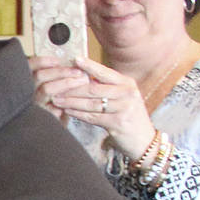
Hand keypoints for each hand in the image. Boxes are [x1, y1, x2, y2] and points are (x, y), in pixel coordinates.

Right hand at [27, 55, 88, 122]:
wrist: (52, 127)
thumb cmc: (54, 105)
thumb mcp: (52, 88)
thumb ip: (56, 77)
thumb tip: (72, 64)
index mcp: (29, 82)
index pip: (29, 67)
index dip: (43, 61)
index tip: (58, 60)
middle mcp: (28, 92)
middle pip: (39, 76)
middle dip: (61, 71)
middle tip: (77, 71)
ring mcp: (34, 104)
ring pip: (47, 89)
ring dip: (67, 82)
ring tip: (82, 80)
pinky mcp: (42, 116)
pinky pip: (54, 106)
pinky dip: (68, 100)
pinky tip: (78, 97)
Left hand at [36, 56, 156, 163]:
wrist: (143, 139)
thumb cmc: (128, 115)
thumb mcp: (122, 97)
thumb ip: (107, 87)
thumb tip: (82, 76)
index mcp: (127, 83)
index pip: (104, 72)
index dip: (89, 66)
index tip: (74, 59)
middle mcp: (127, 93)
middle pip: (94, 88)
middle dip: (72, 88)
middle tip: (55, 87)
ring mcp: (124, 108)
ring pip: (91, 103)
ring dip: (71, 102)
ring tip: (56, 100)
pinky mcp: (118, 123)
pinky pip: (93, 117)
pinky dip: (78, 114)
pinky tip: (67, 111)